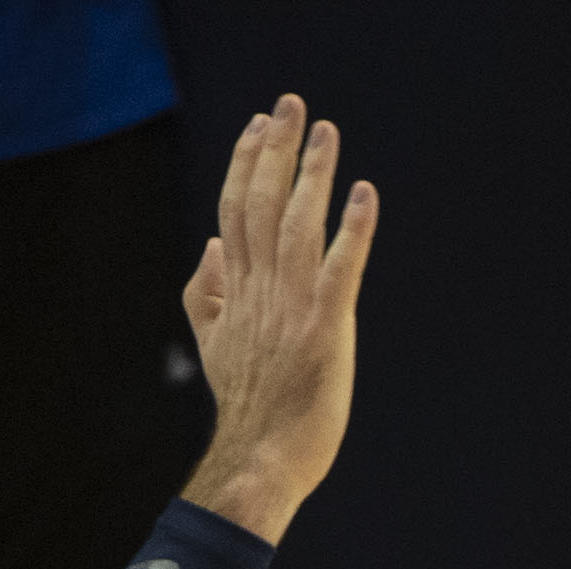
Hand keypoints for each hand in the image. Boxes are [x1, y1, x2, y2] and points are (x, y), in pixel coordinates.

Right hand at [179, 95, 378, 542]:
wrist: (259, 461)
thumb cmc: (248, 409)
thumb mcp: (214, 348)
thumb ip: (206, 297)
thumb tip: (209, 247)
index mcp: (234, 296)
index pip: (233, 216)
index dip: (245, 166)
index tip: (258, 125)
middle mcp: (258, 296)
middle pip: (261, 208)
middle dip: (275, 152)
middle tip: (291, 105)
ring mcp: (290, 312)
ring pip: (297, 228)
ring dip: (312, 175)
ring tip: (326, 133)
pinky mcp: (324, 331)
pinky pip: (340, 271)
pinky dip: (352, 230)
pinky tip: (363, 194)